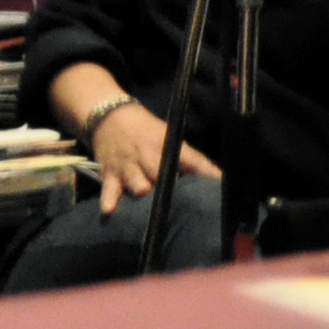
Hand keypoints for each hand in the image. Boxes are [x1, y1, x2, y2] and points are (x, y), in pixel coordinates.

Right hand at [85, 100, 216, 214]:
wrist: (110, 114)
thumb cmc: (145, 130)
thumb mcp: (168, 136)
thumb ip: (187, 159)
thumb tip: (214, 180)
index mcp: (167, 145)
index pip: (192, 159)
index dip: (206, 172)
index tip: (219, 185)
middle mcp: (148, 156)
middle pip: (162, 175)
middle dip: (171, 190)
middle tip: (183, 208)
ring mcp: (128, 166)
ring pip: (138, 183)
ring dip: (145, 195)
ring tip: (151, 214)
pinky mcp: (110, 174)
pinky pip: (109, 189)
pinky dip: (110, 200)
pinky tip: (110, 209)